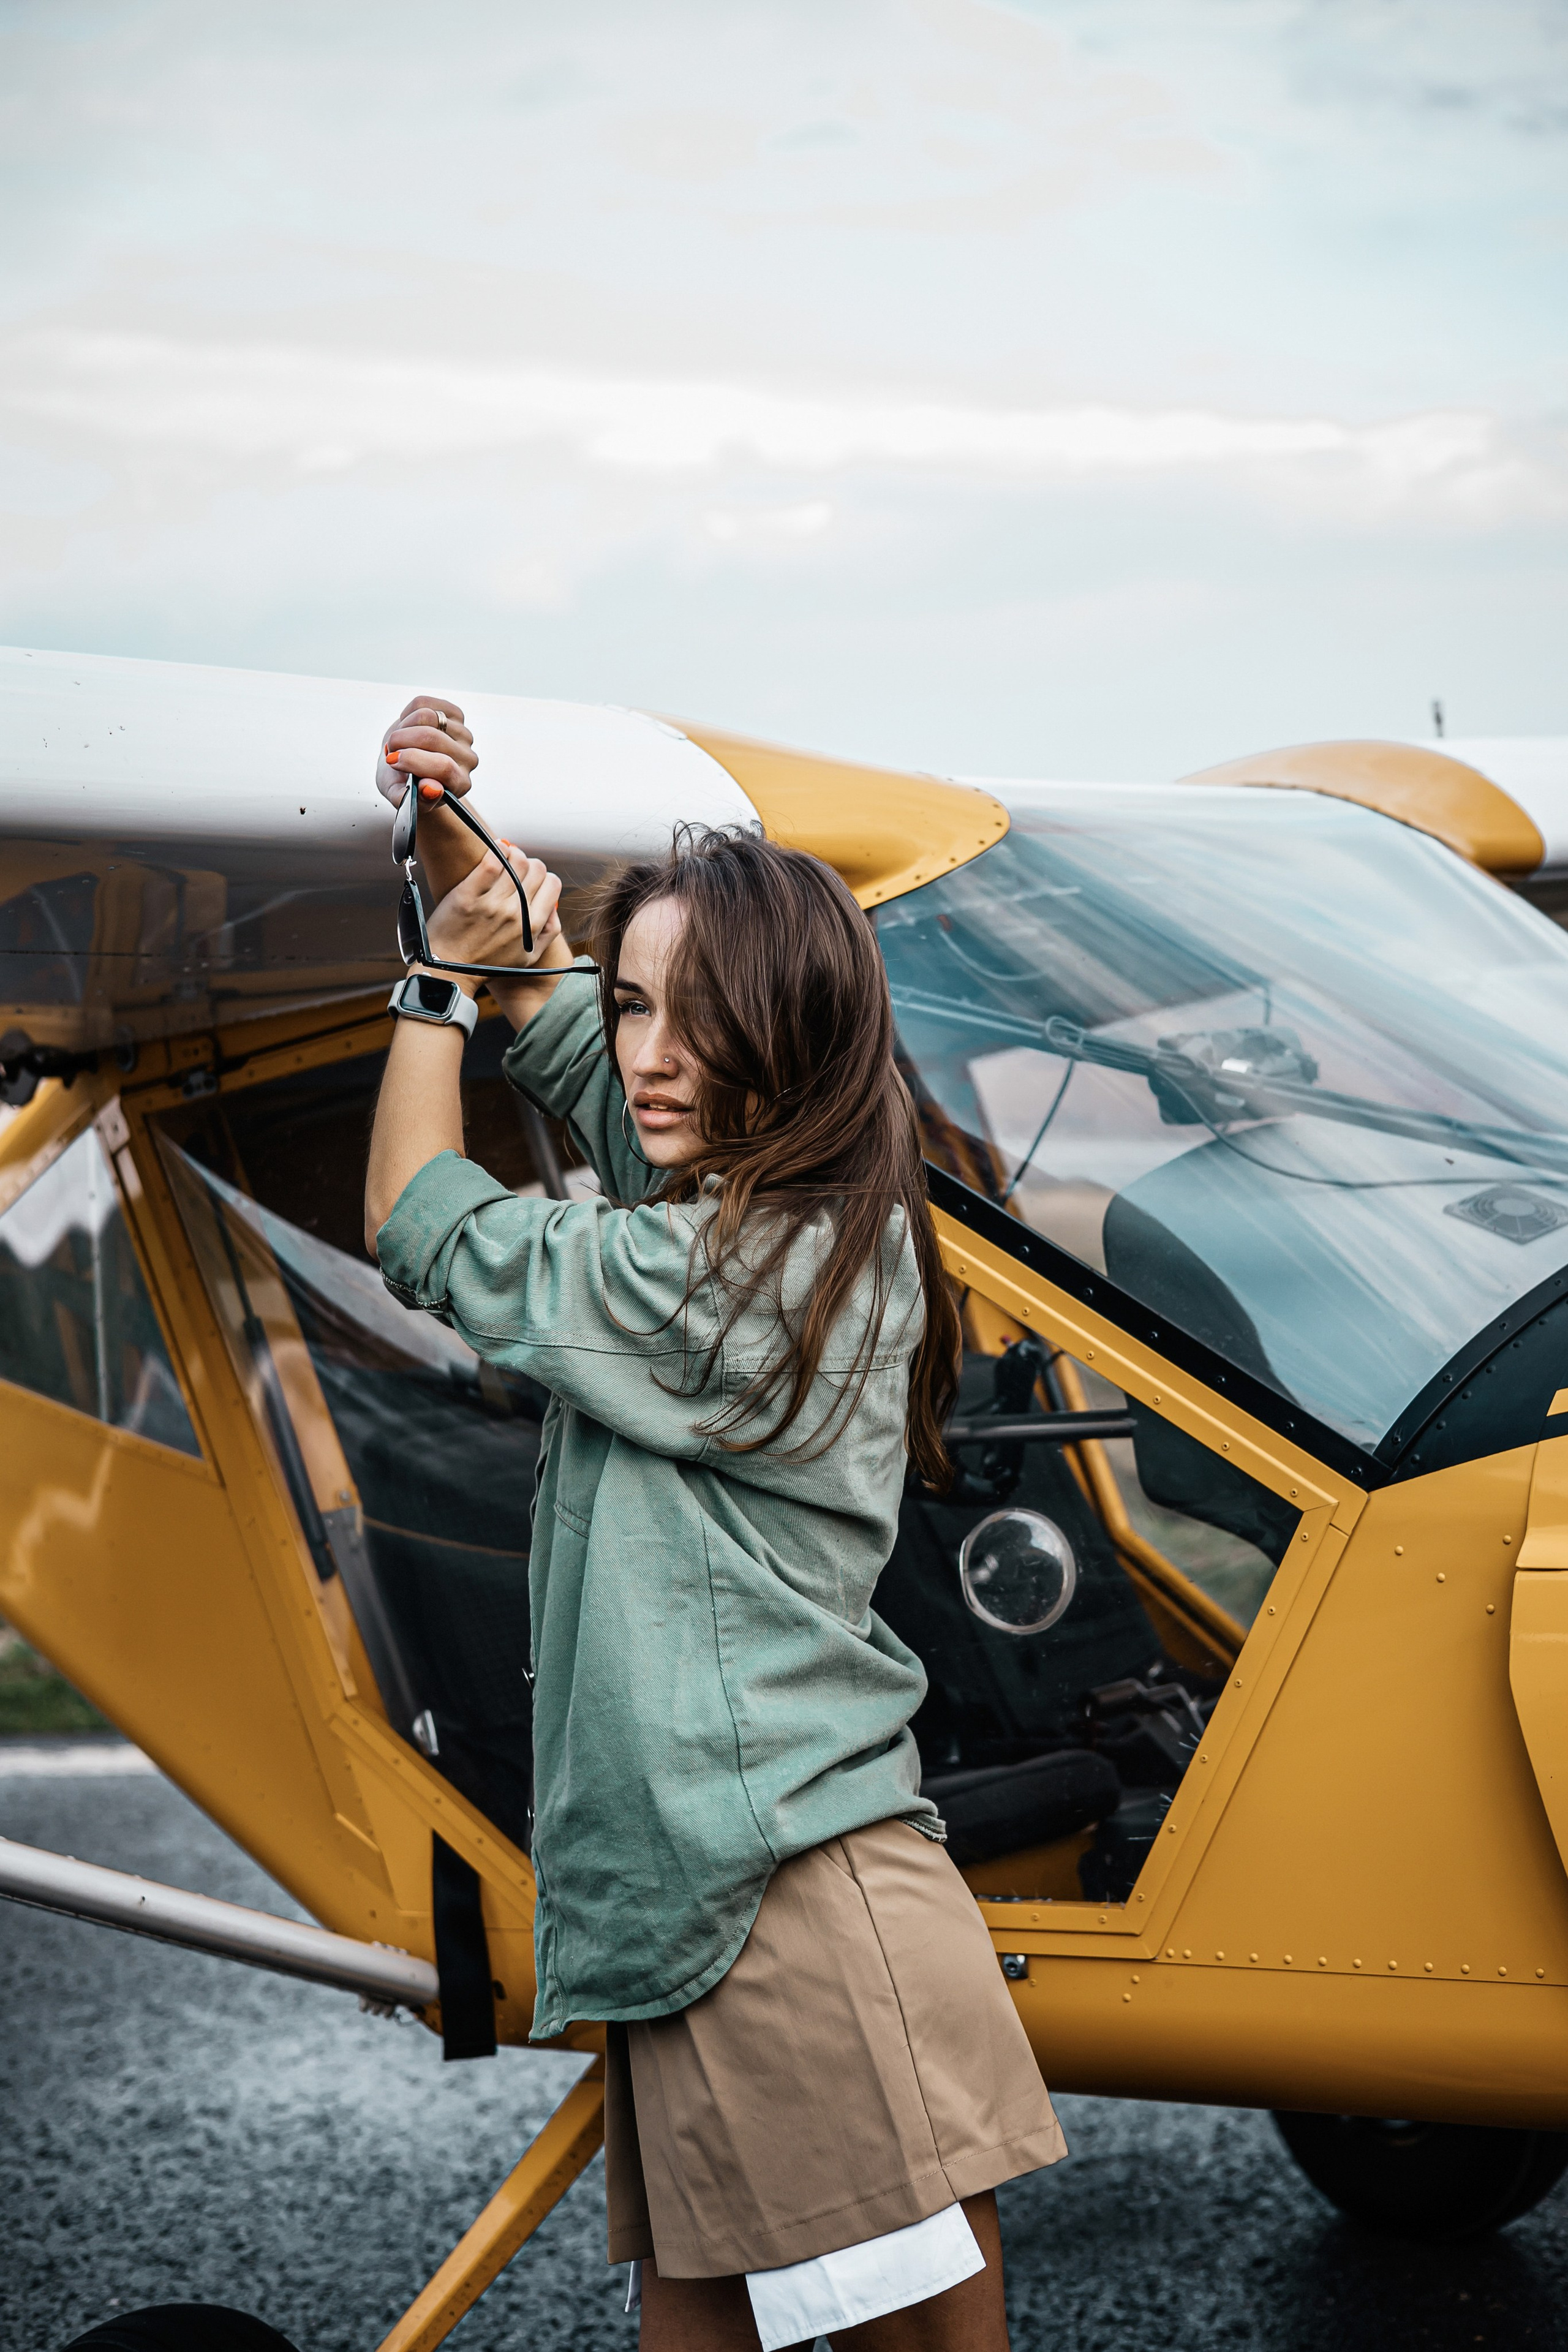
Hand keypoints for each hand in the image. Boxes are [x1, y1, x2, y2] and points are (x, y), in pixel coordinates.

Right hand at [377, 695, 476, 805]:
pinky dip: (407, 713)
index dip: (413, 760)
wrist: (407, 765)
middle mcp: (467, 760)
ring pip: (426, 716)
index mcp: (459, 784)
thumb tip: (430, 789)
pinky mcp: (455, 715)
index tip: (393, 761)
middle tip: (391, 752)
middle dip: (400, 742)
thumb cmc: (404, 782)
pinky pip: (424, 703)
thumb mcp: (398, 796)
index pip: (443, 767)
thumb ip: (410, 799)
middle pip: (431, 738)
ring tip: (399, 741)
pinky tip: (408, 727)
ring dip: (403, 727)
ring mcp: (463, 735)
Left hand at [425, 842, 564, 993]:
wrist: (450, 969)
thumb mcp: (528, 958)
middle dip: (529, 864)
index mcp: (532, 926)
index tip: (533, 880)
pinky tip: (495, 850)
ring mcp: (492, 903)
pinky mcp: (469, 894)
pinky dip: (496, 850)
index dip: (545, 878)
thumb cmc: (487, 964)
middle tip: (517, 869)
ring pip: (517, 861)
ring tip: (505, 858)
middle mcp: (516, 913)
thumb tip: (554, 905)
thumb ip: (549, 932)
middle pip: (536, 869)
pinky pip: (491, 862)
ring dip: (513, 854)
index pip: (553, 884)